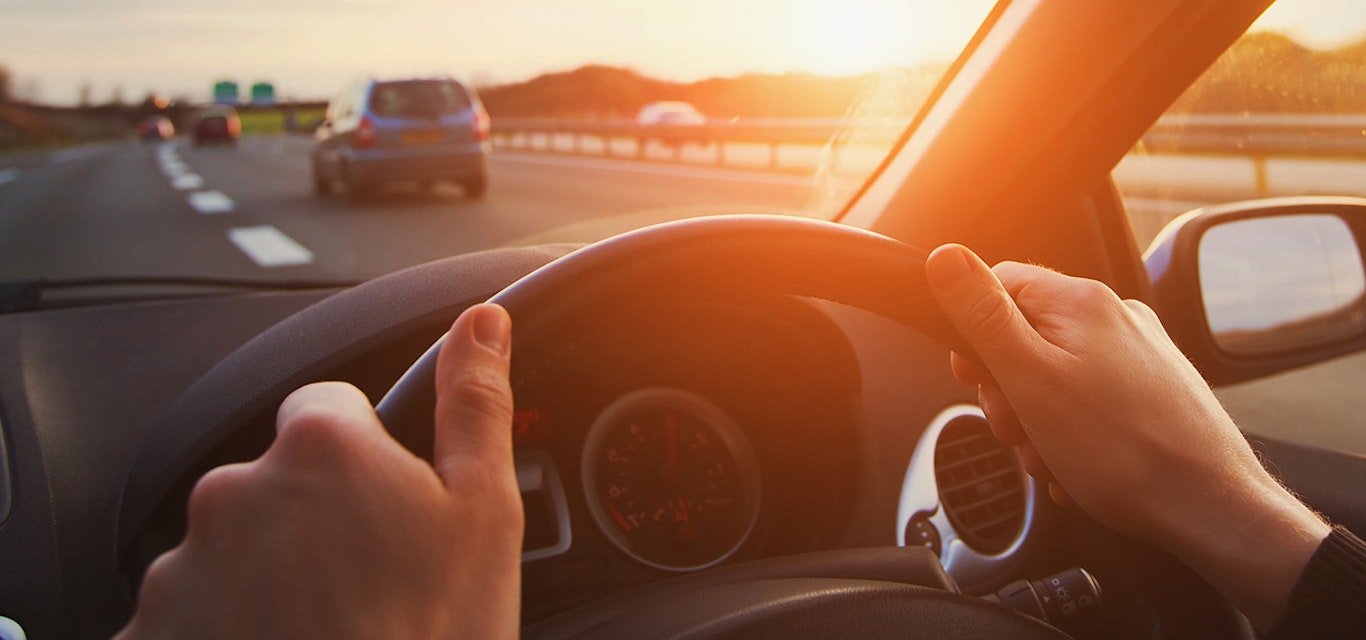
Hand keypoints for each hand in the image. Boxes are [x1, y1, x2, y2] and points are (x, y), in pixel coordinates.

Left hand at [117, 303, 522, 639]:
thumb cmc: (433, 638)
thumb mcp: (484, 514)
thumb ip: (474, 404)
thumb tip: (480, 324)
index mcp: (319, 449)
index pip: (330, 408)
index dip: (370, 455)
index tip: (390, 507)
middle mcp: (235, 492)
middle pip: (279, 478)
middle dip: (318, 516)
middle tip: (370, 580)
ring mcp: (185, 567)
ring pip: (235, 544)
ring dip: (270, 572)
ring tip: (329, 626)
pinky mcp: (154, 630)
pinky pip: (194, 607)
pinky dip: (229, 625)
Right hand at [924, 244, 1328, 629]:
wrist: (1209, 507)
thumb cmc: (1123, 451)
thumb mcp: (1030, 380)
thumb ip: (983, 316)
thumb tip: (945, 258)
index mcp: (1081, 302)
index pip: (998, 284)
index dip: (973, 333)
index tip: (975, 378)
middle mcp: (1115, 317)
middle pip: (1024, 335)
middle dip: (1008, 390)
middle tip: (1019, 429)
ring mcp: (1139, 354)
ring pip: (1054, 376)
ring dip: (1038, 421)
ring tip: (1054, 457)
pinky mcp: (1153, 390)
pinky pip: (1088, 402)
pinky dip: (1071, 434)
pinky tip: (1078, 465)